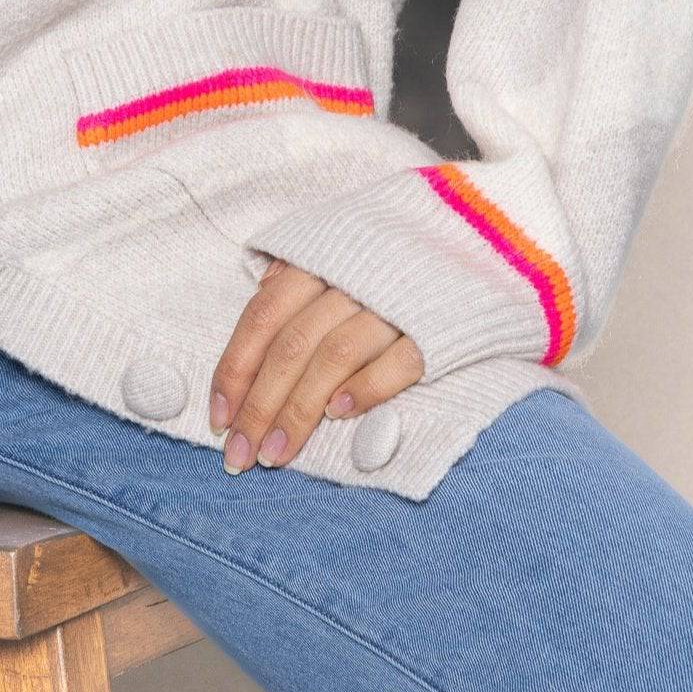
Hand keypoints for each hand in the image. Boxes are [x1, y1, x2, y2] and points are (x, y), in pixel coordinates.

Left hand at [209, 257, 424, 473]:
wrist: (474, 236)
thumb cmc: (393, 252)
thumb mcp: (337, 245)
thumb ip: (297, 271)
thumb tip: (261, 292)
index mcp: (318, 259)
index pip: (262, 318)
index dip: (235, 369)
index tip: (218, 418)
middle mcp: (349, 280)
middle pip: (291, 347)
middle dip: (259, 406)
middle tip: (238, 456)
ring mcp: (393, 304)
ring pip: (332, 359)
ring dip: (299, 411)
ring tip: (276, 454)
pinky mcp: (435, 327)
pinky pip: (397, 360)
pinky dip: (365, 388)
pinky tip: (338, 415)